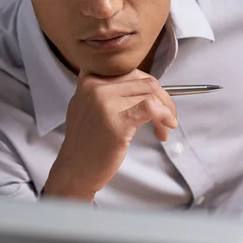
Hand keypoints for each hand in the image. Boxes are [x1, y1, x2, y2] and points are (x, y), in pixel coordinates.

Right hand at [44, 69, 177, 200]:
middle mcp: (95, 87)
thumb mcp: (89, 106)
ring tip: (164, 128)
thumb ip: (110, 92)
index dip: (149, 87)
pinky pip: (151, 108)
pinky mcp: (116, 121)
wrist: (74, 170)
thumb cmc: (87, 143)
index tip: (156, 100)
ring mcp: (105, 103)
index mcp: (89, 80)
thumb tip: (146, 88)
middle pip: (144, 81)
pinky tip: (165, 128)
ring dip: (166, 111)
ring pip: (150, 94)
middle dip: (163, 98)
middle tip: (167, 117)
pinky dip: (164, 115)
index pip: (131, 72)